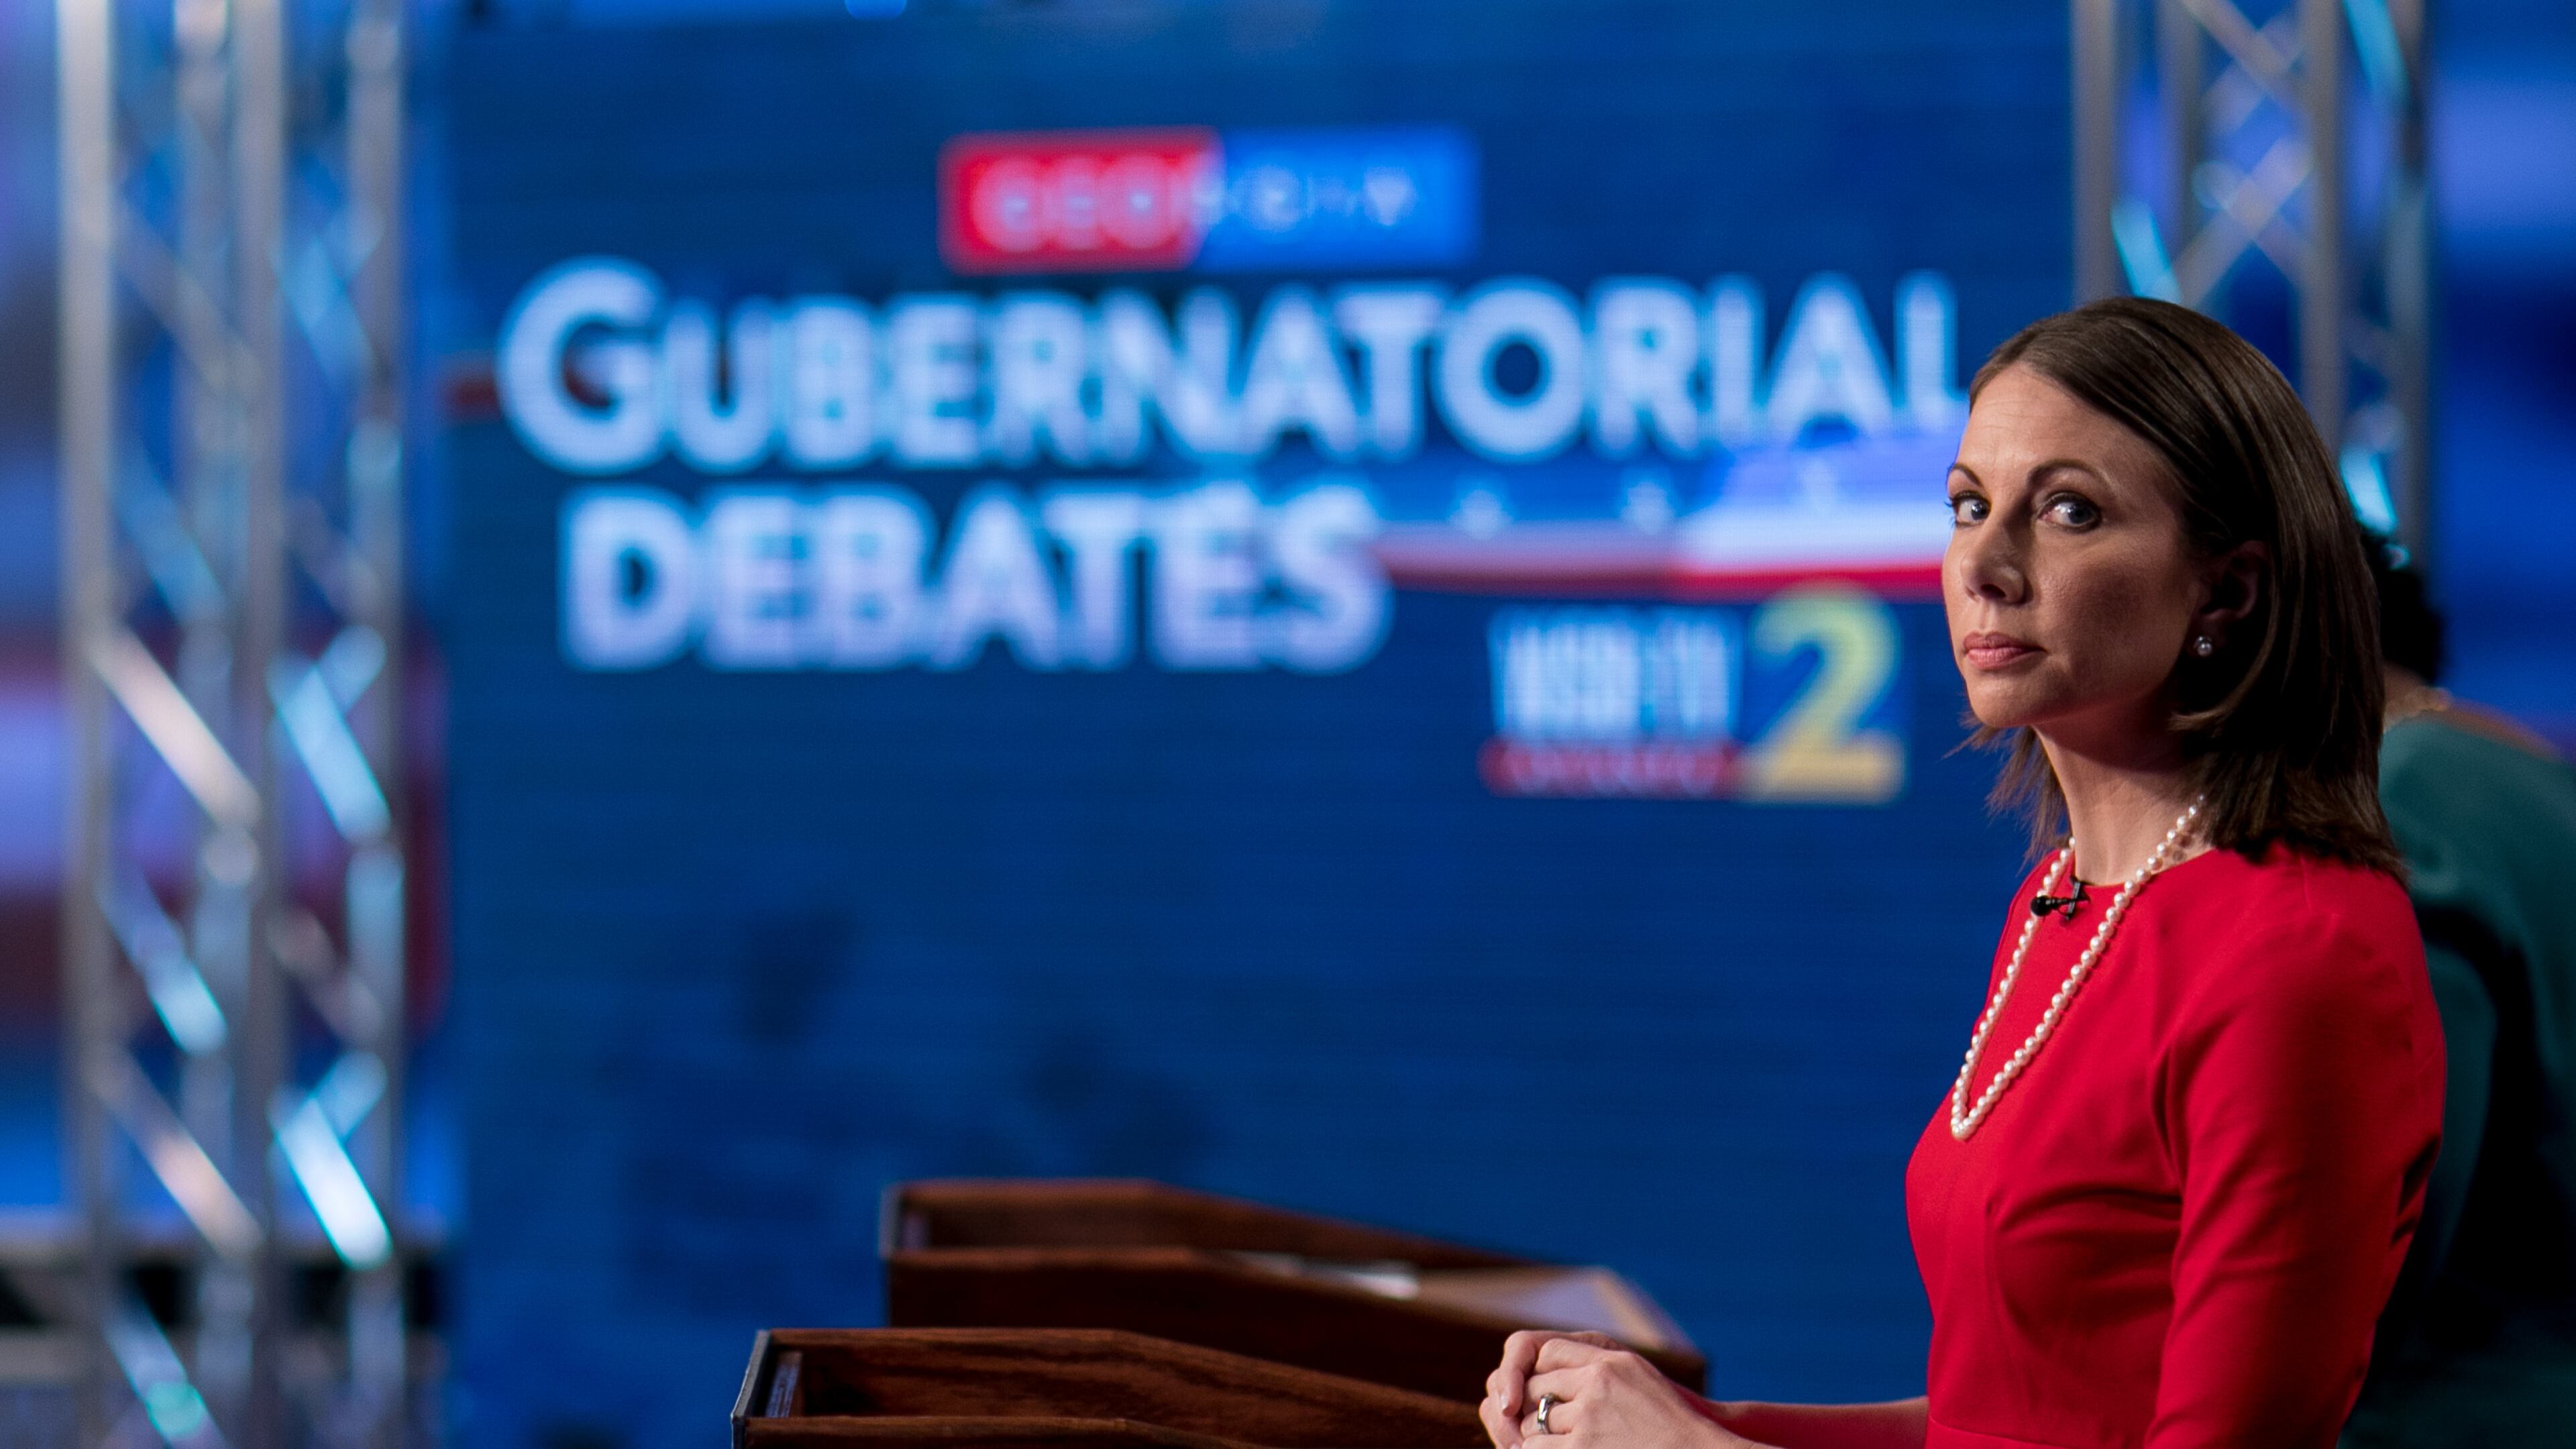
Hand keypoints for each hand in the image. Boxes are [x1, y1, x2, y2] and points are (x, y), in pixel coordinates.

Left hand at [1480, 1331, 1757, 1448]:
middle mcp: (1597, 1383)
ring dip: (1536, 1437)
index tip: (1542, 1393)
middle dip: (1532, 1407)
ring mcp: (1589, 1418)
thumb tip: (1554, 1372)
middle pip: (1536, 1387)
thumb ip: (1598, 1369)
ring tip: (1559, 1443)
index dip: (1538, 1372)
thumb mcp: (1637, 1378)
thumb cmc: (1670, 1422)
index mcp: (1610, 1361)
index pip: (1548, 1351)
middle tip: (1538, 1423)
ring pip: (1534, 1422)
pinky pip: (1538, 1448)